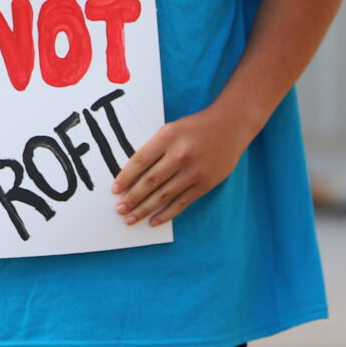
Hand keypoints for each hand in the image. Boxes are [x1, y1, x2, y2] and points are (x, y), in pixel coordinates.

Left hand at [110, 106, 256, 227]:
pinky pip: (182, 202)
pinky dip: (166, 214)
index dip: (125, 177)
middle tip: (119, 209)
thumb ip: (155, 148)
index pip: (140, 161)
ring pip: (164, 195)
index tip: (115, 190)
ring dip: (145, 209)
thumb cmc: (195, 127)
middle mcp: (180, 154)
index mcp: (167, 137)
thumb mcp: (171, 129)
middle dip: (132, 197)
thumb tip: (132, 174)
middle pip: (150, 181)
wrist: (230, 126)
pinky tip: (153, 221)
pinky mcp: (206, 183)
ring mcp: (194, 171)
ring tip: (131, 219)